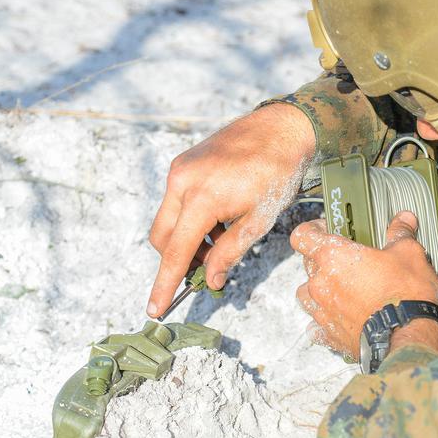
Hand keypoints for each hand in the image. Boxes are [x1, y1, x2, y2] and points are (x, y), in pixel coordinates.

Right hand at [146, 103, 314, 317]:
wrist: (283, 127)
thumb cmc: (278, 172)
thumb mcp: (259, 220)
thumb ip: (230, 252)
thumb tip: (210, 279)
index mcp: (202, 198)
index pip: (175, 252)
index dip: (165, 284)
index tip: (155, 309)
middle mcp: (182, 181)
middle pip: (163, 238)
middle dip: (178, 259)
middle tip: (206, 268)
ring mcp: (180, 169)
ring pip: (168, 219)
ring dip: (187, 238)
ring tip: (221, 239)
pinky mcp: (184, 162)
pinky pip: (177, 200)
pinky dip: (191, 218)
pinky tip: (219, 219)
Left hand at [290, 211, 437, 357]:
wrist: (408, 336)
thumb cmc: (406, 292)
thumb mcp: (409, 253)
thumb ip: (400, 234)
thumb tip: (404, 219)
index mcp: (333, 256)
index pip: (302, 236)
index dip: (312, 229)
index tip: (326, 229)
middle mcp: (321, 283)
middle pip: (308, 264)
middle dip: (324, 259)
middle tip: (348, 260)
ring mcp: (322, 312)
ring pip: (308, 295)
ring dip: (320, 289)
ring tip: (342, 289)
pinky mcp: (330, 336)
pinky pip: (317, 325)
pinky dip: (326, 320)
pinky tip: (342, 318)